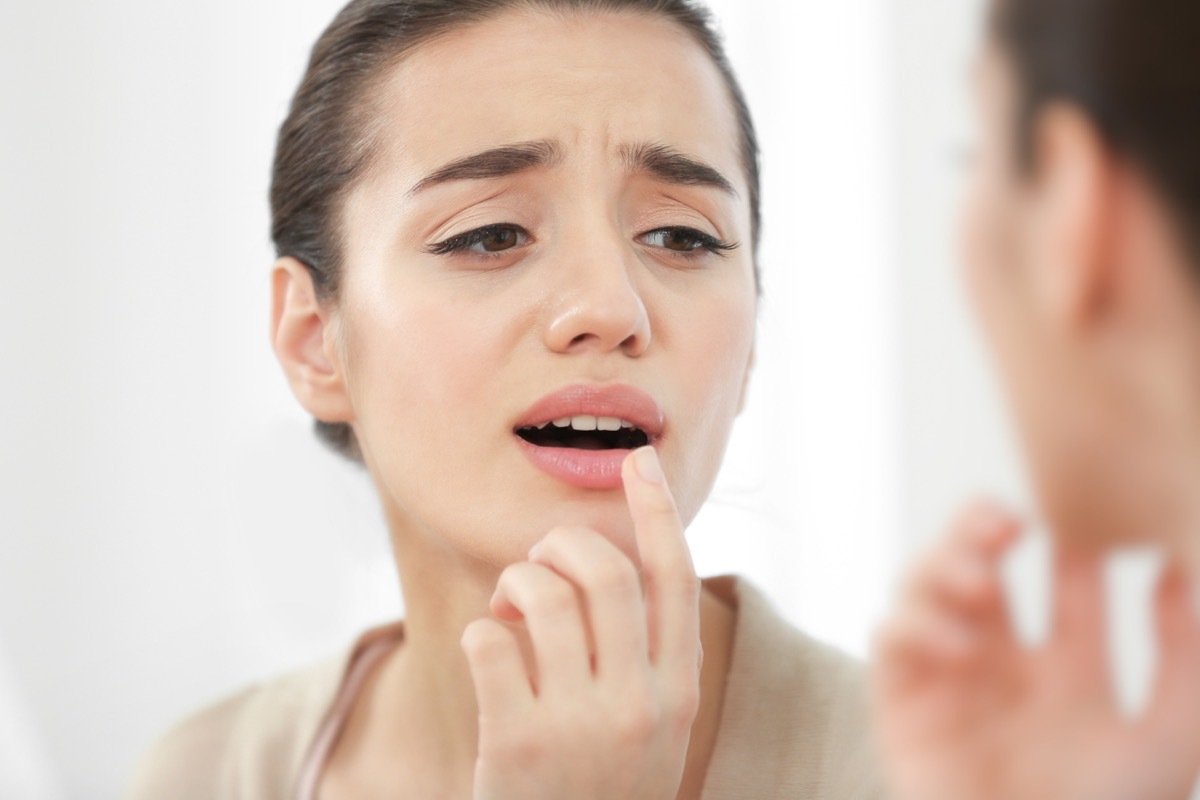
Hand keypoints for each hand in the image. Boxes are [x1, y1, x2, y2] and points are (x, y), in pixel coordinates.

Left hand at [460, 447, 700, 799]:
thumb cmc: (598, 789)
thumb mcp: (648, 730)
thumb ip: (640, 657)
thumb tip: (597, 561)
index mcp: (678, 693)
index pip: (675, 579)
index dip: (656, 511)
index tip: (635, 460)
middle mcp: (640, 704)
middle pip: (602, 571)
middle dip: (557, 546)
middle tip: (537, 566)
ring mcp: (581, 725)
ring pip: (542, 592)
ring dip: (513, 584)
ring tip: (506, 612)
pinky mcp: (517, 744)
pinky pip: (489, 639)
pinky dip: (480, 631)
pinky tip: (487, 654)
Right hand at [873, 502, 1199, 799]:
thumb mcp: (1174, 735)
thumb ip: (1184, 651)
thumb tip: (1174, 564)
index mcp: (1067, 669)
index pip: (1058, 575)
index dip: (1067, 536)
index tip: (1080, 518)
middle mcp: (1000, 664)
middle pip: (977, 562)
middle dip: (981, 527)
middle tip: (1006, 522)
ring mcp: (947, 679)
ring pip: (924, 585)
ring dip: (944, 566)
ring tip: (982, 580)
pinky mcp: (903, 702)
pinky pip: (890, 637)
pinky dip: (917, 624)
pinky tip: (960, 645)